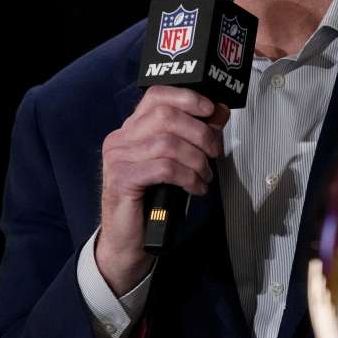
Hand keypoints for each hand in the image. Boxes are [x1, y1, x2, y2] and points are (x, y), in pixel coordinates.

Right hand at [96, 85, 229, 293]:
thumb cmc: (153, 200)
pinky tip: (196, 187)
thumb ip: (195, 134)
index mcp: (131, 128)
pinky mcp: (122, 180)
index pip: (156, 95)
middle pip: (166, 116)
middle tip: (215, 152)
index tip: (211, 110)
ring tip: (205, 175)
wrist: (129, 241)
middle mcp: (120, 138)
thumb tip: (219, 111)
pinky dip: (188, 176)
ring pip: (167, 143)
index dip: (187, 97)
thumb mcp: (177, 162)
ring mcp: (118, 158)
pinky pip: (164, 168)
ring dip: (196, 159)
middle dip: (200, 132)